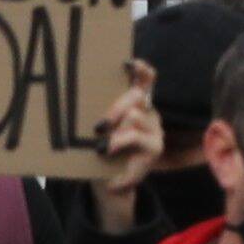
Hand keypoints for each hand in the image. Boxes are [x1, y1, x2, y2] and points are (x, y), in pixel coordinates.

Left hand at [98, 68, 161, 183]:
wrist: (110, 180)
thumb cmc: (104, 148)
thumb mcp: (101, 128)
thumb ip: (103, 111)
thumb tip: (88, 96)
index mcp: (137, 104)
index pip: (146, 80)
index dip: (141, 69)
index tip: (129, 63)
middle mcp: (149, 112)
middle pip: (137, 95)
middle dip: (116, 108)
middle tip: (99, 126)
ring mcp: (155, 129)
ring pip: (135, 115)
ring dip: (116, 130)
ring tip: (103, 146)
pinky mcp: (156, 147)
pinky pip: (136, 136)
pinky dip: (119, 143)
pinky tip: (108, 152)